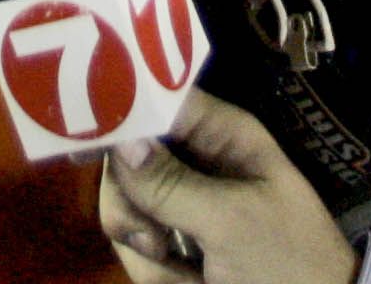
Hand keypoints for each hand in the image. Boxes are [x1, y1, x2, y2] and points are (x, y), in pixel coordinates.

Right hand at [99, 92, 356, 283]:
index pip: (161, 102)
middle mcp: (198, 165)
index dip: (121, 116)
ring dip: (146, 250)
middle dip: (133, 206)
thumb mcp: (232, 221)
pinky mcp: (176, 251)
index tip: (83, 144)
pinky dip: (156, 274)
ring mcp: (184, 210)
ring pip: (126, 212)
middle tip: (155, 237)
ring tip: (184, 271)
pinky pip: (137, 251)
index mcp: (223, 137)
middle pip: (129, 163)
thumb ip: (173, 183)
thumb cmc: (287, 262)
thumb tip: (121, 141)